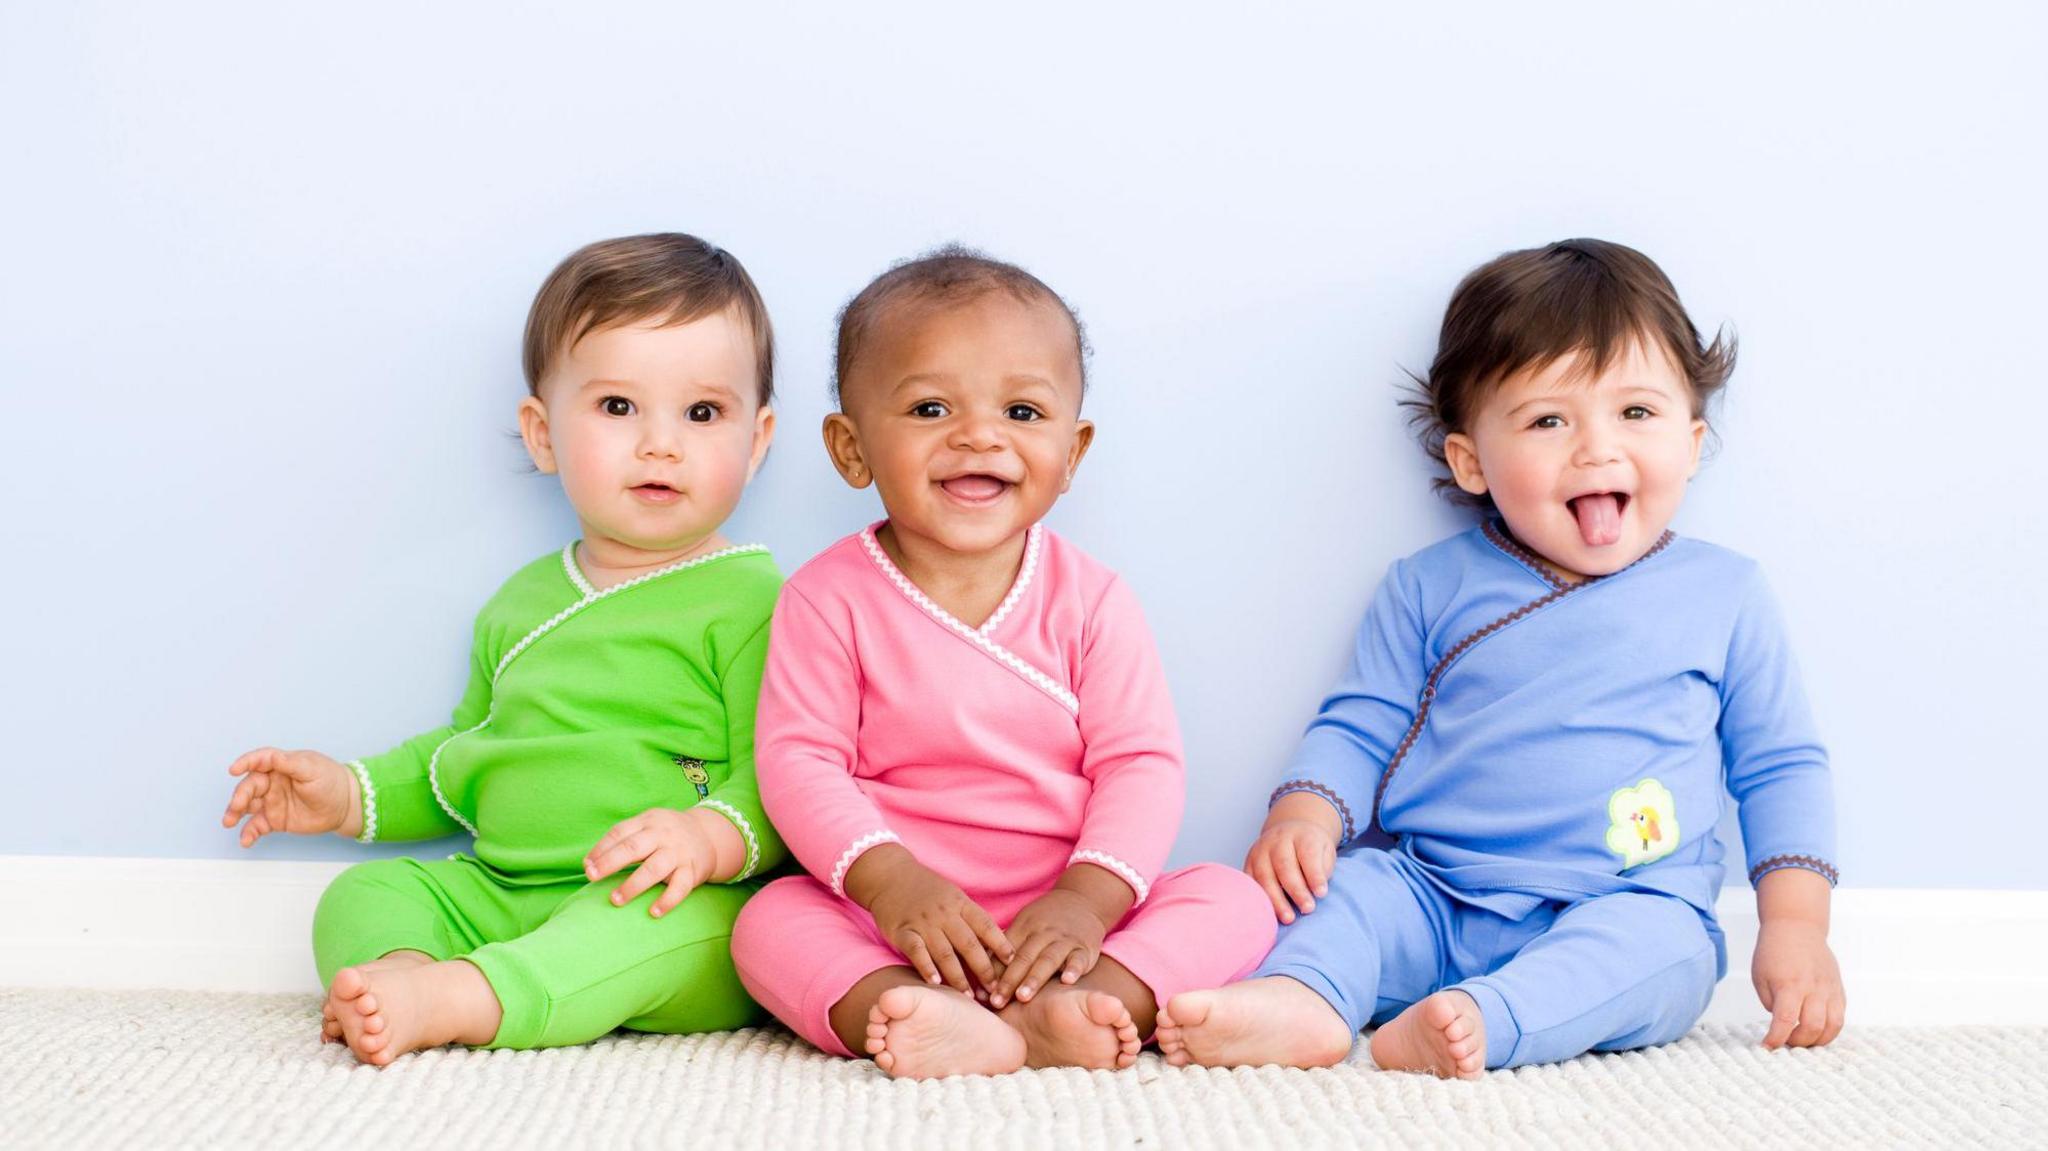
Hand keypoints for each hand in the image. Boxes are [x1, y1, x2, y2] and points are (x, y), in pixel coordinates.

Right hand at [221, 747, 357, 845]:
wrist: (345, 805)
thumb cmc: (330, 780)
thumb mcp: (313, 768)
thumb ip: (290, 763)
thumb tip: (272, 757)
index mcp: (281, 766)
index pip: (260, 761)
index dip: (246, 763)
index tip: (234, 769)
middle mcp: (272, 782)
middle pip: (250, 785)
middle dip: (239, 795)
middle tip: (236, 806)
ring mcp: (272, 801)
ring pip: (247, 806)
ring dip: (235, 812)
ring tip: (229, 822)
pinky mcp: (274, 820)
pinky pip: (256, 826)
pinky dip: (248, 833)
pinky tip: (245, 840)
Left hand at [584, 807, 730, 916]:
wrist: (710, 835)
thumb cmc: (667, 835)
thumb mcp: (648, 827)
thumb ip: (622, 841)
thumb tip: (589, 864)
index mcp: (648, 822)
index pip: (620, 833)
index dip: (602, 849)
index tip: (587, 866)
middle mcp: (663, 835)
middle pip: (633, 847)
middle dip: (611, 862)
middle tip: (592, 877)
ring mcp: (678, 853)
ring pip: (654, 868)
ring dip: (633, 884)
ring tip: (616, 899)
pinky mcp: (692, 870)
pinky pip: (680, 887)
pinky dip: (668, 900)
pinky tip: (654, 912)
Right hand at [848, 845, 1013, 995]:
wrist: (890, 875)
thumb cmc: (927, 891)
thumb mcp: (953, 897)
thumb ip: (970, 920)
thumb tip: (996, 946)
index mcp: (960, 903)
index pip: (986, 925)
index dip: (1001, 944)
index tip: (1014, 963)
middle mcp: (944, 912)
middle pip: (969, 943)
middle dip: (984, 969)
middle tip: (995, 992)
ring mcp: (923, 922)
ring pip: (944, 952)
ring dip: (958, 976)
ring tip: (969, 997)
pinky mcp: (902, 931)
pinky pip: (916, 951)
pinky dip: (926, 967)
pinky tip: (936, 983)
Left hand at [989, 888, 1108, 1008]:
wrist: (1082, 901)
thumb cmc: (1045, 922)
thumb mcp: (1023, 927)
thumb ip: (1004, 953)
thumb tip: (980, 983)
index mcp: (1024, 928)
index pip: (1005, 952)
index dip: (992, 973)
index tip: (981, 994)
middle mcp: (1043, 933)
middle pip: (1024, 957)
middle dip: (1009, 980)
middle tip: (996, 1002)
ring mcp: (1064, 940)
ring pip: (1048, 959)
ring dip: (1035, 978)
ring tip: (1023, 997)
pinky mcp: (1084, 948)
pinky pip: (1078, 958)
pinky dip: (1073, 968)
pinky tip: (1067, 981)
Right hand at [1245, 792, 1341, 923]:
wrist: (1290, 831)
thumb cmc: (1311, 848)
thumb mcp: (1325, 851)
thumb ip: (1323, 869)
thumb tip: (1316, 891)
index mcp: (1301, 836)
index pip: (1308, 855)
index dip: (1314, 875)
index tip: (1321, 893)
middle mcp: (1278, 840)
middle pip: (1285, 866)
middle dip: (1296, 890)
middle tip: (1307, 909)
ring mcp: (1260, 851)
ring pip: (1265, 876)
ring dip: (1276, 900)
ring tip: (1288, 918)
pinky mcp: (1249, 862)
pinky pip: (1251, 882)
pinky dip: (1259, 899)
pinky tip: (1269, 914)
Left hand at [1752, 919, 1845, 1048]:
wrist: (1797, 927)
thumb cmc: (1773, 952)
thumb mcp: (1760, 976)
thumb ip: (1771, 1003)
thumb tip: (1783, 1024)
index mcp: (1789, 983)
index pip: (1785, 1019)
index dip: (1776, 1038)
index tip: (1767, 1047)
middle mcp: (1813, 987)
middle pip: (1812, 1027)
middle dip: (1798, 1042)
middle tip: (1785, 1041)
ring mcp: (1829, 989)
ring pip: (1833, 1026)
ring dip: (1818, 1040)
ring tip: (1802, 1039)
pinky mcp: (1839, 989)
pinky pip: (1840, 1017)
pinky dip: (1829, 1030)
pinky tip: (1815, 1030)